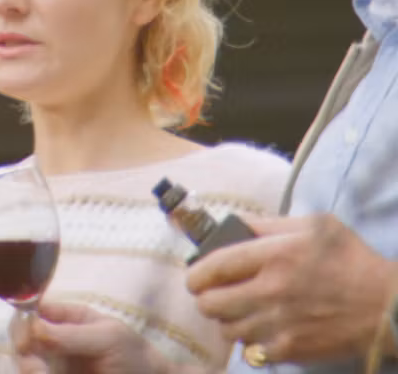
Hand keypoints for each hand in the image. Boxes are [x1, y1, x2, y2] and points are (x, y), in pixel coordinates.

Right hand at [10, 302, 181, 373]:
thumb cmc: (134, 355)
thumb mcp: (108, 337)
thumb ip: (72, 333)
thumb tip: (34, 327)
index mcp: (64, 318)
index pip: (31, 310)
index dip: (23, 320)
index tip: (27, 337)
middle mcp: (52, 340)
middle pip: (20, 337)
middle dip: (23, 350)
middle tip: (36, 368)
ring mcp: (51, 364)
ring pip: (23, 362)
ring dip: (27, 368)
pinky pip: (33, 373)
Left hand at [188, 213, 397, 363]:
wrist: (387, 306)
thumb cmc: (350, 260)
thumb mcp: (313, 225)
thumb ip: (268, 224)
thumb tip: (232, 226)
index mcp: (274, 255)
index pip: (213, 265)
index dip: (195, 273)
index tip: (196, 277)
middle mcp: (271, 290)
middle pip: (209, 302)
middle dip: (206, 297)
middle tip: (214, 294)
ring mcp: (279, 323)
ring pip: (225, 328)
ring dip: (226, 320)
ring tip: (238, 311)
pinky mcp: (290, 349)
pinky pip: (249, 350)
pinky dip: (248, 341)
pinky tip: (259, 329)